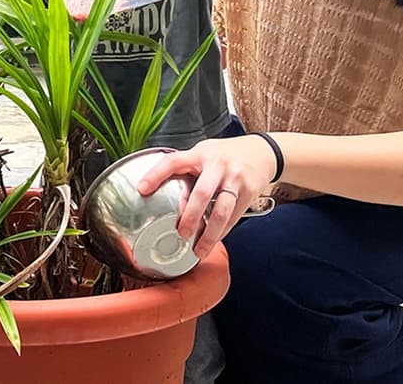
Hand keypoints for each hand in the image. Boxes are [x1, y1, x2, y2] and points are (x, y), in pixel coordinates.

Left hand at [136, 135, 277, 258]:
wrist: (261, 153)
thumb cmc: (225, 155)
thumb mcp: (204, 153)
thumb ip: (186, 170)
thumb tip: (163, 194)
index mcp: (200, 154)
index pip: (174, 162)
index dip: (156, 174)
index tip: (141, 189)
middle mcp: (218, 166)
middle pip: (202, 194)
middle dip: (190, 217)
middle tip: (181, 233)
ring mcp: (235, 179)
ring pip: (221, 211)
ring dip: (209, 234)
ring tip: (197, 250)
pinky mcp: (248, 193)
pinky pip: (233, 217)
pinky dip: (221, 233)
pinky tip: (212, 242)